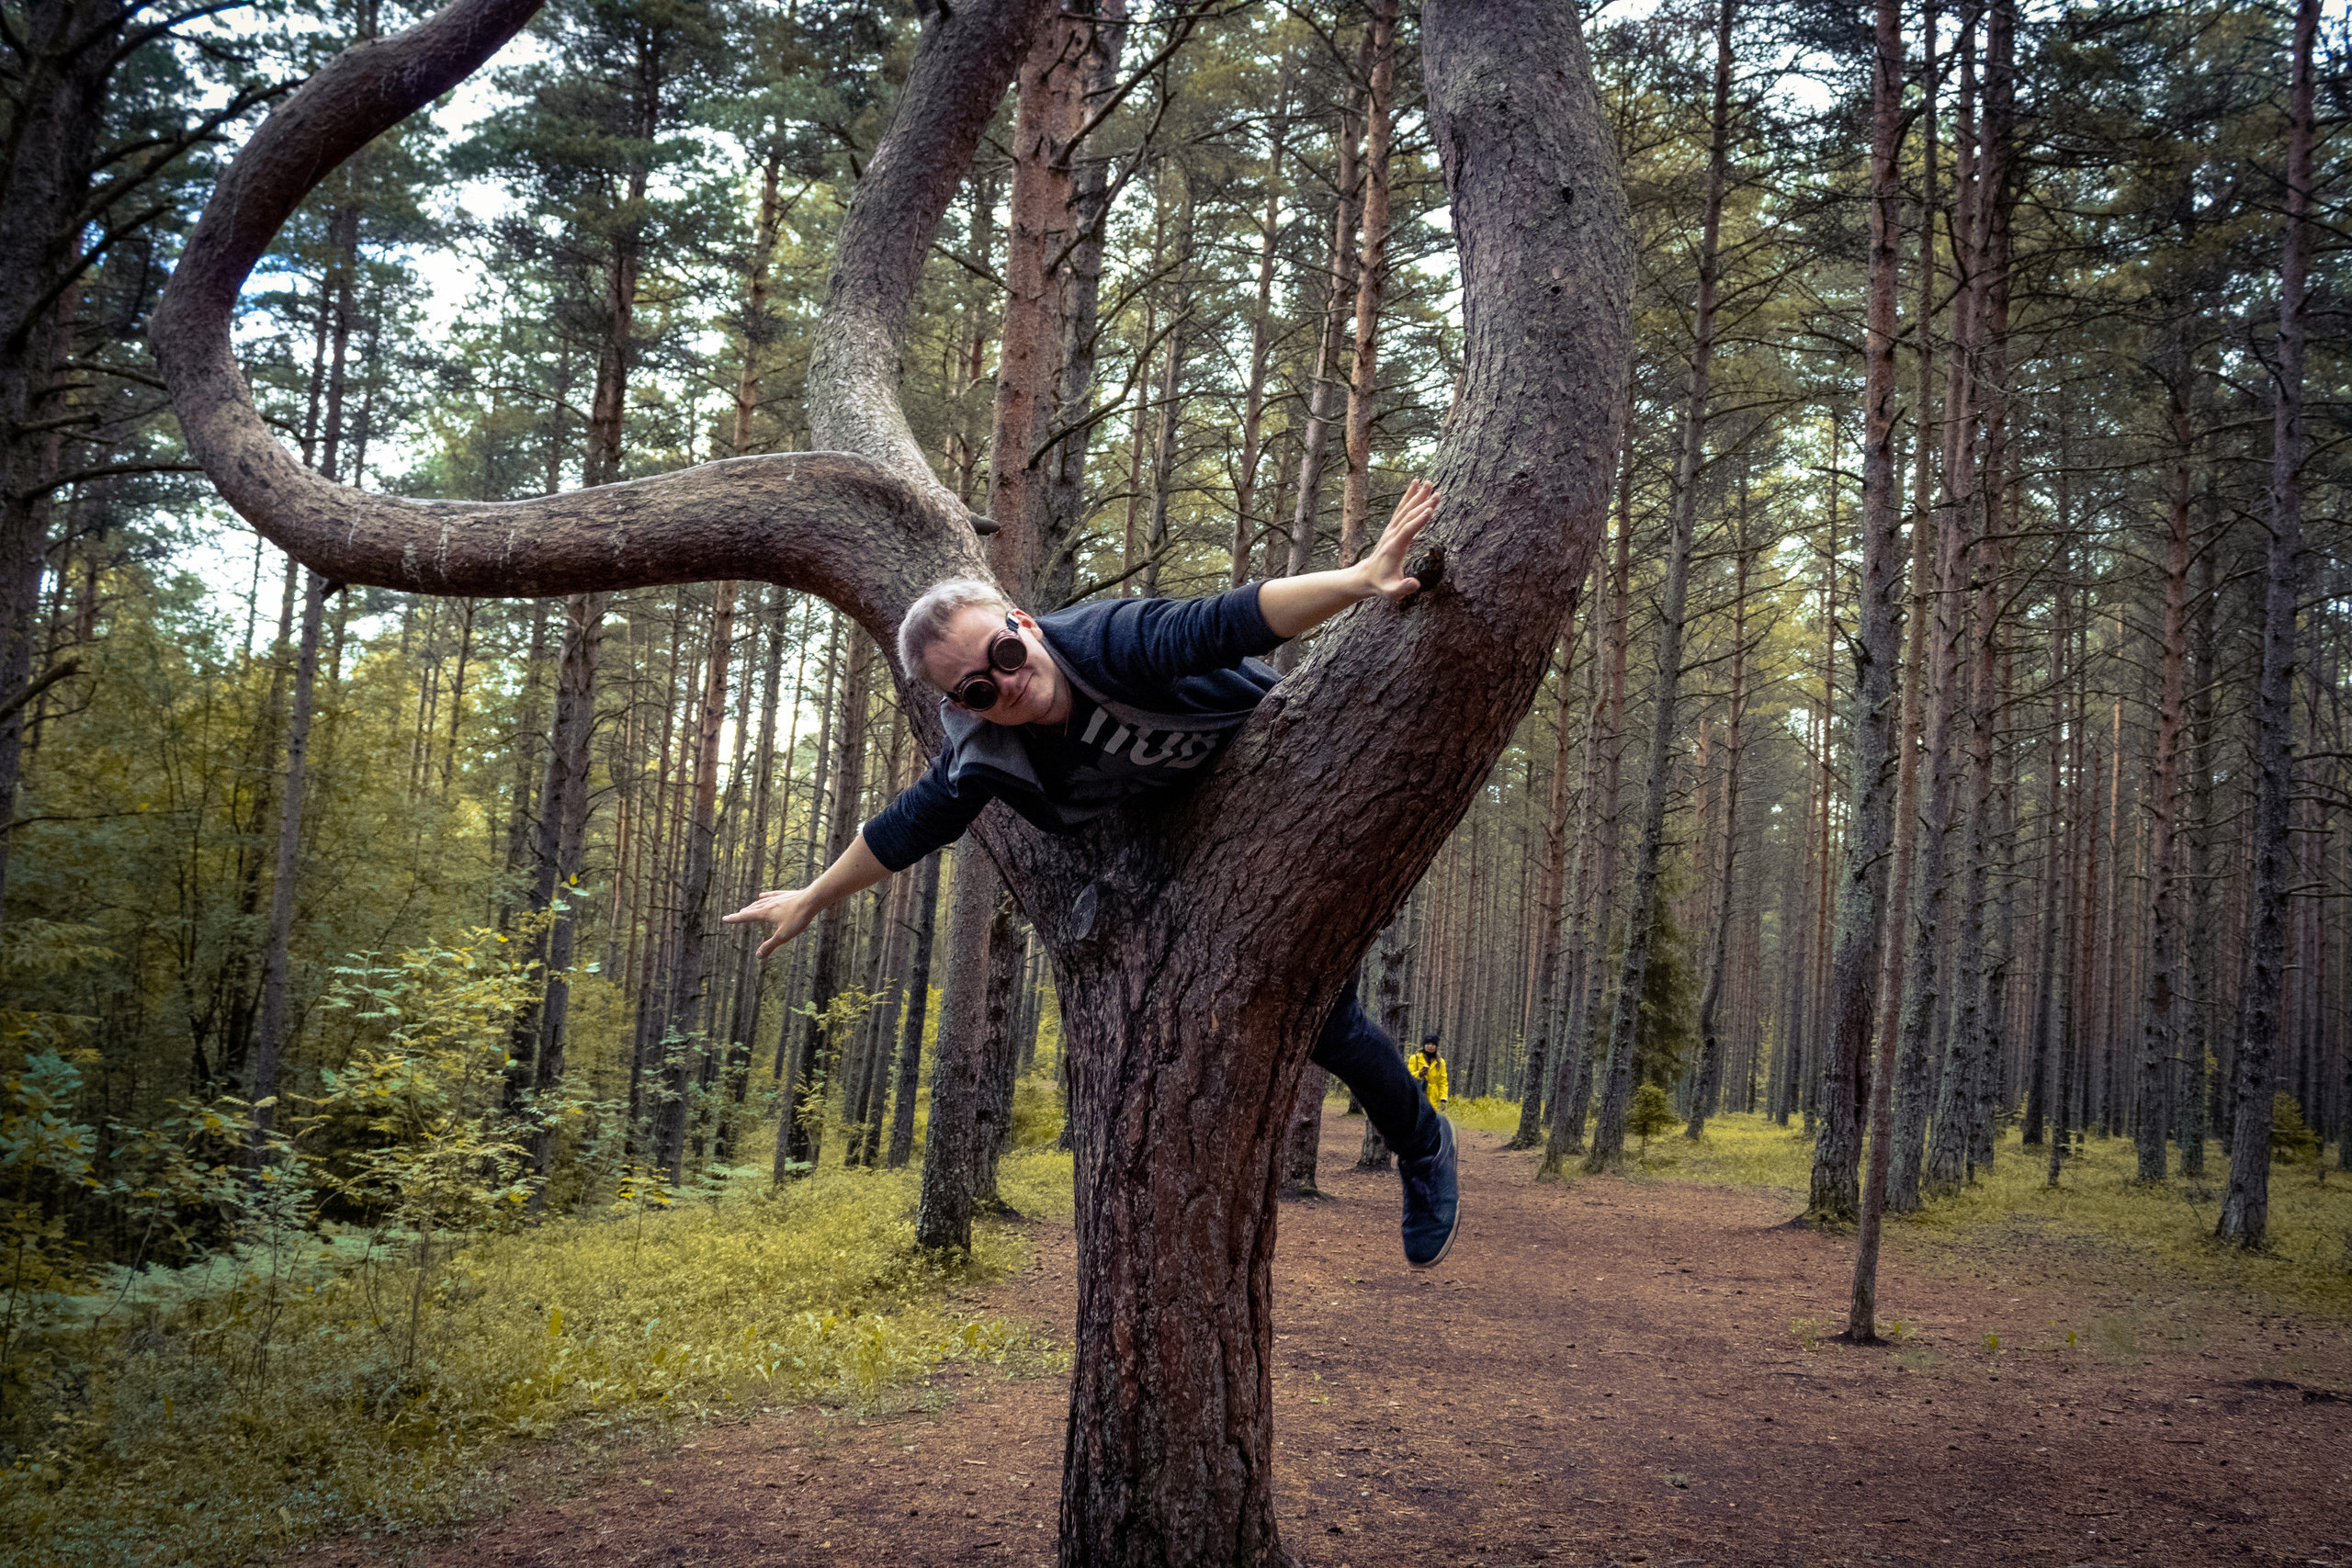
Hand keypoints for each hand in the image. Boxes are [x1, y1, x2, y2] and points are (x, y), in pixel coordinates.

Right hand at [723, 888, 816, 957]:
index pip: (746, 917)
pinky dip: (765, 897)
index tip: (724, 918)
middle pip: (752, 909)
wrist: (812, 900)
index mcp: (765, 913)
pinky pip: (771, 896)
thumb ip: (770, 946)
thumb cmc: (798, 918)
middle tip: (734, 916)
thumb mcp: (783, 936)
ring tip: (746, 908)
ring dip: (752, 906)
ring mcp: (777, 898)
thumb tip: (758, 956)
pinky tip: (763, 896)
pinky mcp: (786, 895)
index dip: (734, 919)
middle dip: (742, 913)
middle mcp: (768, 904)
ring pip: (761, 902)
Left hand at [1357, 478, 1438, 602]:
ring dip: (1417, 496)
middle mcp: (1392, 535)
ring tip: (1429, 483)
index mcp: (1394, 548)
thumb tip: (1414, 584)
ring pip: (1405, 509)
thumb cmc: (1381, 585)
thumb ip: (1402, 588)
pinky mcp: (1392, 528)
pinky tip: (1416, 487)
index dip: (1418, 520)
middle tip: (1437, 492)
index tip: (1430, 509)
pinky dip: (1409, 497)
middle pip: (1408, 516)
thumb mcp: (1391, 592)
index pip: (1407, 531)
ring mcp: (1391, 530)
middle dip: (1422, 504)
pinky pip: (1401, 509)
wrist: (1366, 577)